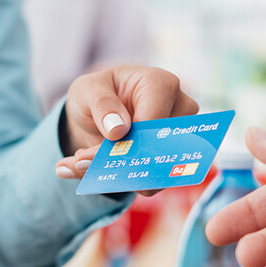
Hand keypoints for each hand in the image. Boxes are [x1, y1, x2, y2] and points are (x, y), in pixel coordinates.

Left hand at [55, 65, 197, 180]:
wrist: (97, 110)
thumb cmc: (98, 92)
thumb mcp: (88, 90)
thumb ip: (101, 105)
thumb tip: (117, 130)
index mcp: (161, 84)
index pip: (153, 123)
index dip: (128, 143)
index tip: (96, 154)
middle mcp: (179, 109)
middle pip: (161, 147)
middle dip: (124, 163)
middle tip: (85, 166)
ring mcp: (180, 135)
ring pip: (160, 169)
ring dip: (124, 176)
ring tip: (87, 167)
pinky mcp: (172, 157)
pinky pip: (155, 179)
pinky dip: (127, 182)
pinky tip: (101, 172)